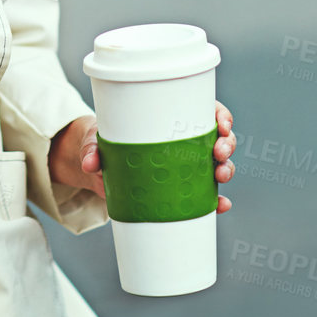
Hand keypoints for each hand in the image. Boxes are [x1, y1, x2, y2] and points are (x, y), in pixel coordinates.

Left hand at [51, 100, 238, 214]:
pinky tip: (221, 206)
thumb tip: (90, 163)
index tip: (222, 123)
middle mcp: (186, 140)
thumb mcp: (97, 139)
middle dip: (227, 144)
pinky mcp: (181, 189)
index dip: (221, 115)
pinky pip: (206, 195)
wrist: (99, 168)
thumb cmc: (104, 142)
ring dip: (226, 169)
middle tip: (219, 152)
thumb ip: (92, 148)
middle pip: (219, 137)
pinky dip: (217, 201)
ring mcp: (187, 166)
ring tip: (220, 176)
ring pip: (218, 164)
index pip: (208, 111)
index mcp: (173, 119)